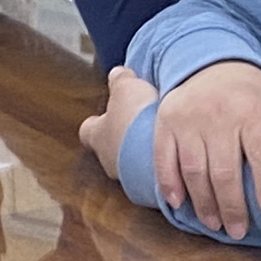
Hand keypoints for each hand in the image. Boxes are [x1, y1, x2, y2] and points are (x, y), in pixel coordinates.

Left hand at [78, 63, 154, 178]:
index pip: (88, 130)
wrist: (160, 157)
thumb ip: (119, 80)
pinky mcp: (150, 186)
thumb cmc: (136, 122)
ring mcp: (128, 176)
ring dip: (141, 154)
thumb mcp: (126, 88)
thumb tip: (116, 74)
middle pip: (109, 149)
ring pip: (131, 163)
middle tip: (138, 126)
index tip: (102, 117)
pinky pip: (151, 174)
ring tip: (159, 141)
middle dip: (122, 139)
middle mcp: (108, 160)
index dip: (95, 122)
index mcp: (98, 136)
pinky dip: (157, 166)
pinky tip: (172, 156)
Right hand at [145, 59, 260, 238]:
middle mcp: (220, 112)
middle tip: (237, 231)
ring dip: (203, 203)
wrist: (216, 66)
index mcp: (254, 111)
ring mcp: (190, 116)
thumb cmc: (258, 100)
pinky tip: (180, 204)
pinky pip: (164, 158)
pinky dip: (169, 184)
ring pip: (194, 169)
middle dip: (232, 206)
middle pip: (225, 169)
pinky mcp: (167, 120)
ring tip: (214, 224)